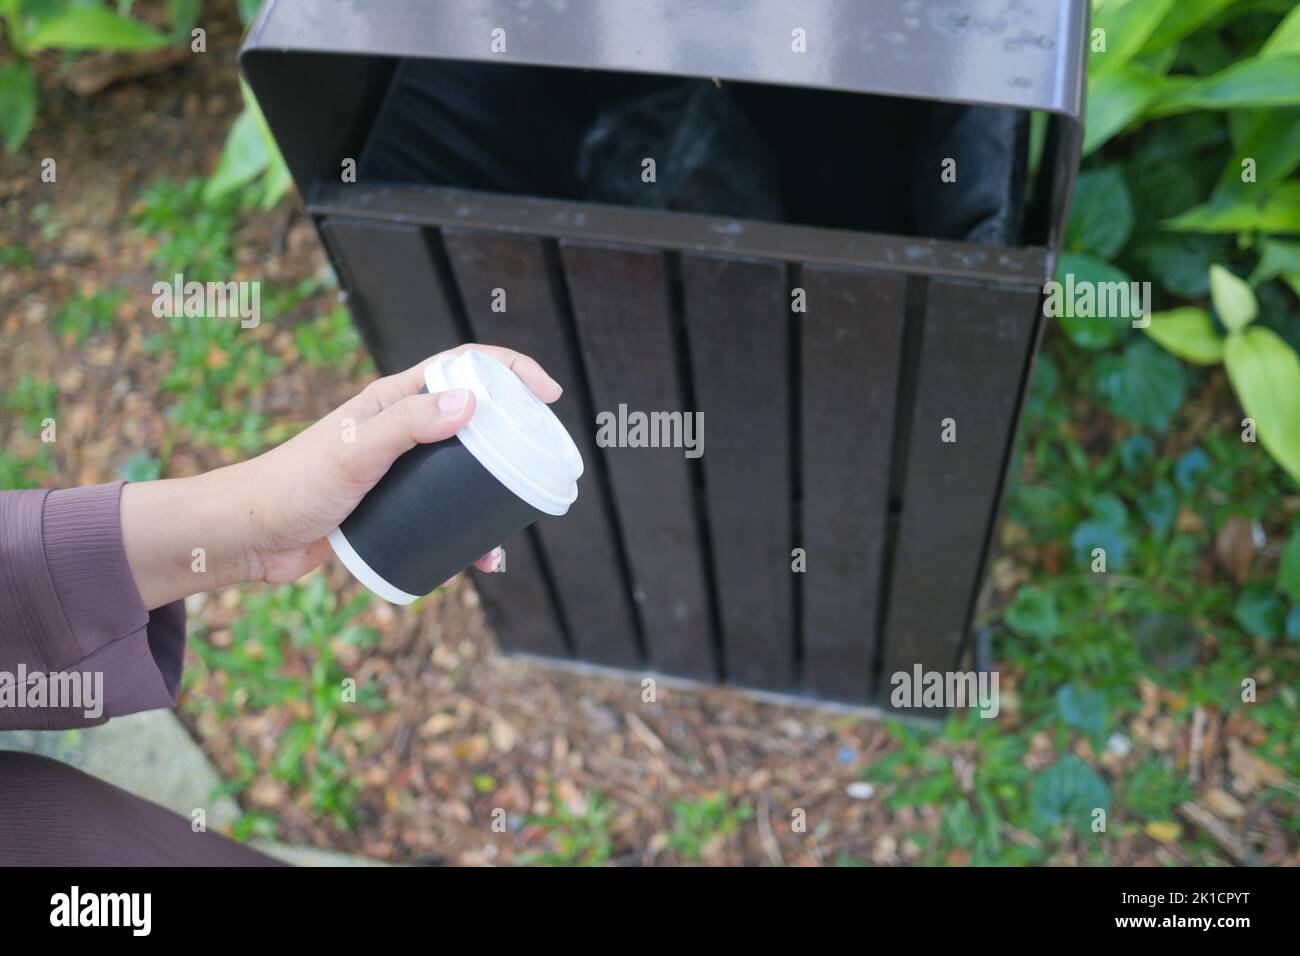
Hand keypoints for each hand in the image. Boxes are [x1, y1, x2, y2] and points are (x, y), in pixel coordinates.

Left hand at [120, 344, 562, 608]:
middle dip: (513, 433)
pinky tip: (480, 556)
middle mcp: (399, 428)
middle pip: (472, 416)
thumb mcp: (354, 453)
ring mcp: (396, 468)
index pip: (464, 366)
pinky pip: (441, 510)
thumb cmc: (291, 485)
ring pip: (462, 469)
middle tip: (541, 460)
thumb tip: (471, 403)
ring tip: (515, 519)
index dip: (512, 371)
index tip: (548, 395)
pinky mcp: (390, 506)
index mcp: (393, 399)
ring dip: (494, 489)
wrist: (246, 535)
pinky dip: (466, 530)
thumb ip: (407, 426)